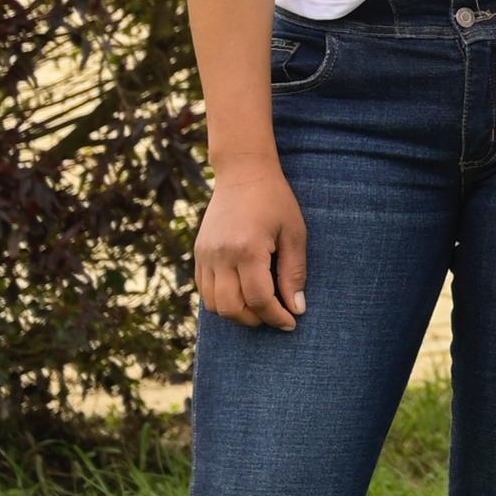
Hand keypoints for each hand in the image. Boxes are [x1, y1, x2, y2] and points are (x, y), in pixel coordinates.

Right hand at [196, 158, 307, 329]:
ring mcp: (205, 255)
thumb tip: (296, 308)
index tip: (291, 322)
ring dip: (237, 312)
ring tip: (259, 306)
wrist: (243, 173)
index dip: (276, 317)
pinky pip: (204, 290)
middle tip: (275, 315)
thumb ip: (294, 273)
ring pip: (213, 304)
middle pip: (231, 308)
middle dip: (256, 320)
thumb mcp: (294, 233)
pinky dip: (222, 299)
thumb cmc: (275, 201)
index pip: (259, 299)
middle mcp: (221, 255)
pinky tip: (242, 292)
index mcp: (248, 249)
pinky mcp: (198, 254)